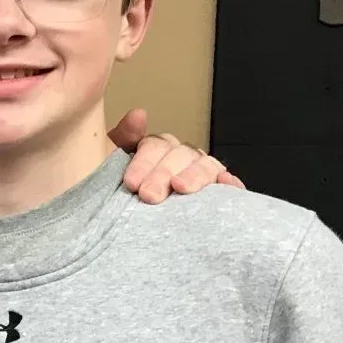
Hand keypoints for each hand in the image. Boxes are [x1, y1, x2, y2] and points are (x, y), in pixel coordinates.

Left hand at [107, 107, 243, 204]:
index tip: (131, 183)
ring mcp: (202, 174)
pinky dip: (230, 183)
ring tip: (181, 188)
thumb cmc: (121, 195)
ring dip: (195, 175)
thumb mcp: (111, 167)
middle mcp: (182, 158)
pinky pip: (229, 184)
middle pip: (180, 155)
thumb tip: (139, 114)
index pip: (155, 146)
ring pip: (205, 165)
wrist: (125, 228)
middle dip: (163, 173)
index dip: (144, 162)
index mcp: (157, 150)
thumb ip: (122, 139)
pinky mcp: (219, 194)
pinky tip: (227, 185)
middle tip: (149, 196)